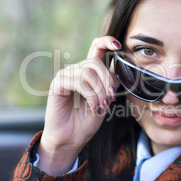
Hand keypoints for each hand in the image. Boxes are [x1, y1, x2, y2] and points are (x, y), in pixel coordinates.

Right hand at [37, 36, 120, 174]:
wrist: (71, 139)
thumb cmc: (87, 120)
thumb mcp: (106, 98)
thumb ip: (112, 82)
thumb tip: (122, 65)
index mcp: (89, 71)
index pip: (96, 47)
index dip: (107, 41)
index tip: (119, 45)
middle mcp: (76, 70)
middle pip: (96, 62)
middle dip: (107, 81)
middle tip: (111, 99)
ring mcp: (66, 75)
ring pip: (89, 73)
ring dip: (100, 92)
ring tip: (101, 107)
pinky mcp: (58, 84)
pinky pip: (79, 82)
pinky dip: (91, 95)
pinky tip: (94, 107)